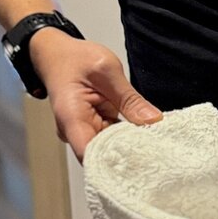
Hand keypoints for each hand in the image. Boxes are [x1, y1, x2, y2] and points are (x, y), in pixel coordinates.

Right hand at [30, 29, 162, 161]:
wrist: (58, 55)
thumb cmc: (75, 59)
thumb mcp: (107, 70)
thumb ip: (129, 98)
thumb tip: (153, 120)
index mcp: (72, 119)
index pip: (92, 156)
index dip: (116, 164)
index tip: (143, 161)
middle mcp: (75, 131)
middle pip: (103, 156)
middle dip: (130, 155)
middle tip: (159, 150)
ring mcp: (84, 131)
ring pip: (111, 149)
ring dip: (131, 145)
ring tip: (155, 142)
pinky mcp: (94, 128)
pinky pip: (113, 139)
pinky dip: (128, 136)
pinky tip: (145, 134)